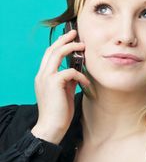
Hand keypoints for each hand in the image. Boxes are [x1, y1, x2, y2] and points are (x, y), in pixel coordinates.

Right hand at [31, 29, 89, 143]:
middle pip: (52, 49)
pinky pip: (70, 71)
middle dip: (64, 39)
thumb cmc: (59, 112)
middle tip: (75, 33)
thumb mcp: (64, 92)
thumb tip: (77, 71)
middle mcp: (42, 75)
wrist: (51, 128)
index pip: (49, 54)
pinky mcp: (53, 83)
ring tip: (83, 47)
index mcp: (43, 76)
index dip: (59, 44)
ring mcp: (46, 78)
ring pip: (57, 54)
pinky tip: (87, 83)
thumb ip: (68, 80)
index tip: (70, 38)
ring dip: (71, 48)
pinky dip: (81, 75)